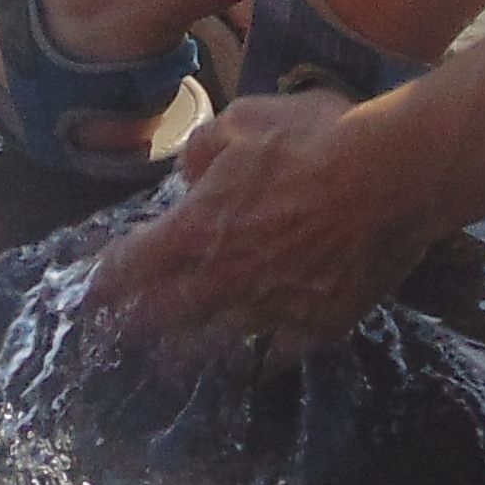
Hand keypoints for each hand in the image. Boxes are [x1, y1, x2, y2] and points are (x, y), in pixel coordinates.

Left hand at [85, 91, 429, 365]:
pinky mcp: (316, 326)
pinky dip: (262, 360)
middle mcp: (224, 279)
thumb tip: (190, 172)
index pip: (131, 265)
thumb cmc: (318, 138)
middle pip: (161, 317)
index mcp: (197, 228)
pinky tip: (257, 363)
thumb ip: (206, 148)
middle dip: (131, 328)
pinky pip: (278, 355)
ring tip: (172, 365)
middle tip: (117, 336)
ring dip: (186, 356)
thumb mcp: (247, 119)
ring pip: (213, 346)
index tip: (90, 295)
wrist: (394, 176)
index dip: (104, 282)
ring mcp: (270, 309)